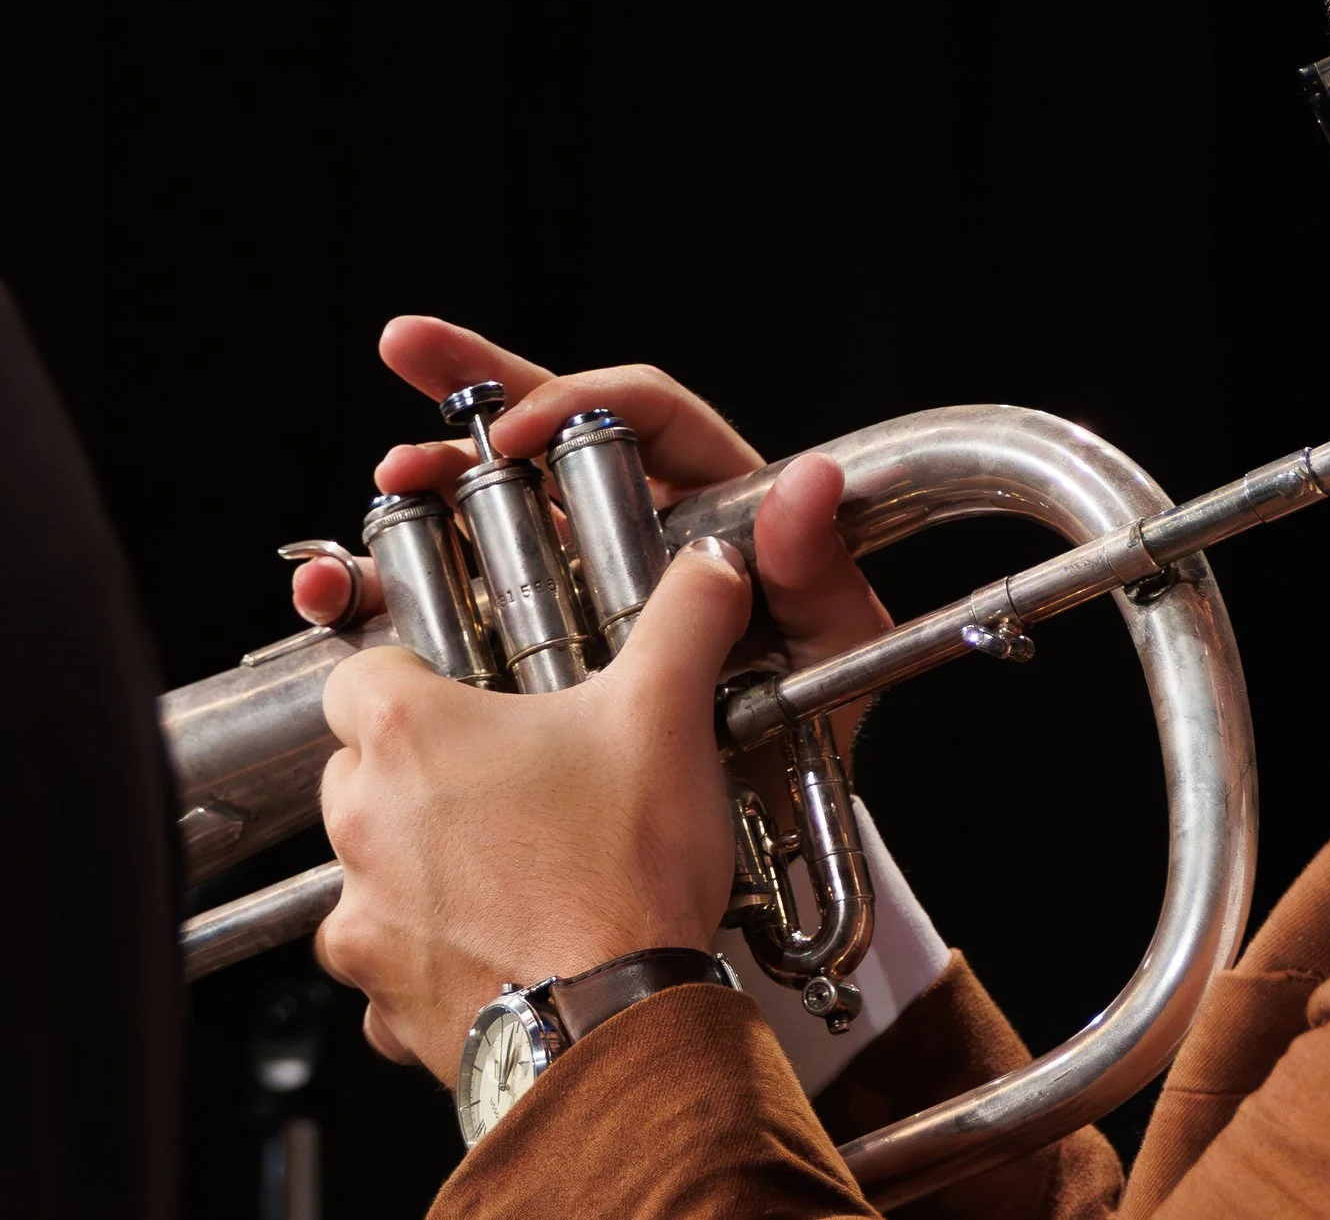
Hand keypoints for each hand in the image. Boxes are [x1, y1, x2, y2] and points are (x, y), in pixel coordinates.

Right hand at [290, 314, 891, 714]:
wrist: (752, 830)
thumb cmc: (815, 725)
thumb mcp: (834, 649)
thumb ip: (821, 568)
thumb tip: (814, 479)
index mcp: (707, 503)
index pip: (643, 413)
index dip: (579, 401)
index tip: (518, 429)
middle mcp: (631, 530)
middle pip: (547, 432)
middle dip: (472, 383)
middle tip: (406, 343)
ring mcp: (570, 586)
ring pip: (483, 511)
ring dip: (421, 490)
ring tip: (384, 484)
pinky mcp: (514, 650)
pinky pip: (439, 607)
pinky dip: (383, 594)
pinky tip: (339, 590)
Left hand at [316, 540, 751, 1081]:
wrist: (619, 1022)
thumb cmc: (625, 873)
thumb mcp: (669, 715)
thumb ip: (686, 619)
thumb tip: (711, 565)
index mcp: (410, 734)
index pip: (359, 673)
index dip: (415, 676)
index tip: (467, 694)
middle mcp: (364, 821)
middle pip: (363, 770)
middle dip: (426, 773)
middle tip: (518, 781)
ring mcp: (364, 916)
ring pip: (373, 868)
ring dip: (427, 864)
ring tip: (520, 868)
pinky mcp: (382, 995)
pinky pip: (390, 962)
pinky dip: (434, 952)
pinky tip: (507, 942)